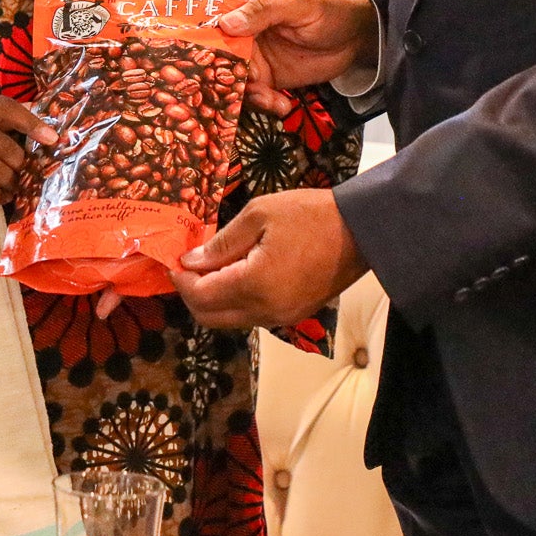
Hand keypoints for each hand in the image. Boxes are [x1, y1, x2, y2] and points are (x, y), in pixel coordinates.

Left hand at [172, 188, 366, 329]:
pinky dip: (234, 301)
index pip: (200, 296)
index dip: (181, 280)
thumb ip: (221, 243)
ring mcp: (281, 318)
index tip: (174, 259)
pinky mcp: (294, 315)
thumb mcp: (259, 215)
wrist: (361, 231)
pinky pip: (251, 316)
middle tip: (188, 265)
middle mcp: (266, 311)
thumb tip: (191, 261)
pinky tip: (235, 273)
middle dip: (192, 294)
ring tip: (211, 266)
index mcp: (255, 285)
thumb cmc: (309, 215)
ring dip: (212, 299)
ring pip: (230, 320)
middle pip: (210, 317)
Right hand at [219, 0, 378, 113]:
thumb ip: (264, 10)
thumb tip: (227, 23)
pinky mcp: (268, 78)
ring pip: (233, 77)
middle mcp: (245, 31)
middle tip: (234, 86)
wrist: (359, 37)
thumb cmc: (331, 8)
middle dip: (220, 72)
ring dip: (246, 93)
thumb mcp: (300, 3)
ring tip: (270, 100)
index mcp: (247, 2)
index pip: (216, 16)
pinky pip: (255, 94)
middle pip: (218, 52)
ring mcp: (255, 56)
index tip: (200, 54)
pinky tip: (281, 106)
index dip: (204, 34)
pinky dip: (264, 103)